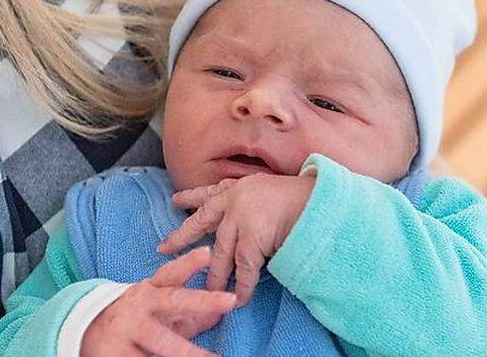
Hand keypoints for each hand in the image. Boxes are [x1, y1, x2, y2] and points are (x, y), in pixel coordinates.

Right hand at [81, 246, 236, 356]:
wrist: (87, 330)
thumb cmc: (137, 320)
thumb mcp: (160, 312)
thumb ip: (191, 314)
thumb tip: (221, 314)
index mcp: (151, 291)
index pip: (172, 274)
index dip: (189, 263)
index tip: (207, 252)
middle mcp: (140, 306)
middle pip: (173, 301)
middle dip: (202, 300)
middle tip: (230, 299)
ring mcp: (127, 330)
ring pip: (162, 341)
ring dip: (187, 352)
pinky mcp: (117, 354)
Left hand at [157, 174, 315, 304]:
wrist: (322, 201)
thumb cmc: (303, 198)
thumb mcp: (270, 192)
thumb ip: (253, 204)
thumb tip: (243, 222)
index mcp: (241, 187)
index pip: (211, 193)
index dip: (192, 198)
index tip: (175, 201)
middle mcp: (236, 199)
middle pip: (202, 220)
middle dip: (182, 235)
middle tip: (163, 247)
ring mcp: (241, 218)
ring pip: (221, 253)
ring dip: (216, 275)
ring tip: (208, 290)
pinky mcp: (252, 238)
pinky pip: (244, 269)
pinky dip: (243, 286)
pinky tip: (239, 298)